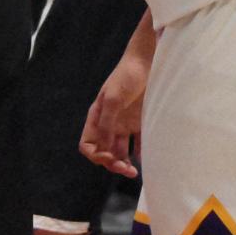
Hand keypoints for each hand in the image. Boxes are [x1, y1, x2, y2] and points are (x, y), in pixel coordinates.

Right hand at [80, 53, 147, 177]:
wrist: (148, 62)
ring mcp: (125, 124)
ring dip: (125, 163)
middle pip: (104, 152)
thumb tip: (104, 148)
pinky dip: (141, 155)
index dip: (95, 155)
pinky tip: (146, 161)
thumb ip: (107, 123)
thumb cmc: (127, 76)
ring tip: (134, 172)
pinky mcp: (140, 123)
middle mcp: (109, 124)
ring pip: (121, 152)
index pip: (88, 144)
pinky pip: (139, 145)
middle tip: (126, 170)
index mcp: (97, 117)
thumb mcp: (113, 98)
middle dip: (112, 163)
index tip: (109, 158)